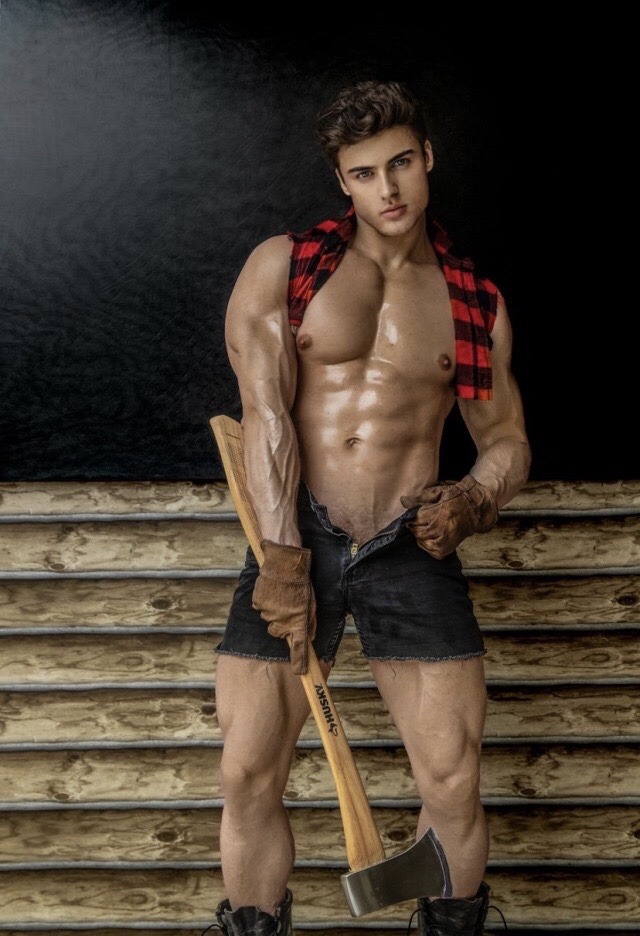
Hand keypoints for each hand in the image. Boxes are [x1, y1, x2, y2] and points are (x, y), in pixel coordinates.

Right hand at [252, 540, 316, 674]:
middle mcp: (282, 620)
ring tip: (281, 595)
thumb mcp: (310, 601)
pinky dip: (266, 602)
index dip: (299, 661)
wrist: (285, 560)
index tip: (300, 671)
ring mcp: (268, 612)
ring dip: (275, 611)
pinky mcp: (258, 603)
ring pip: (270, 619)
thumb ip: (308, 621)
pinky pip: (261, 608)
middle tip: (288, 608)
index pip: (299, 647)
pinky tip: (272, 591)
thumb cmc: (300, 580)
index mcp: (298, 621)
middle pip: (279, 632)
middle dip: (283, 624)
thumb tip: (308, 636)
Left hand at [400, 475, 497, 558]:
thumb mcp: (438, 491)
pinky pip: (433, 551)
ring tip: (424, 528)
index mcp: (441, 512)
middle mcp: (444, 528)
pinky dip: (427, 546)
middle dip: (414, 526)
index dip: (412, 517)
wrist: (475, 508)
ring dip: (420, 536)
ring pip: (423, 542)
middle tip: (417, 522)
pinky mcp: (450, 548)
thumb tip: (403, 501)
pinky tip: (429, 537)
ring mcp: (447, 540)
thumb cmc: (455, 497)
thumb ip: (420, 497)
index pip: (416, 519)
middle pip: (418, 532)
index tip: (412, 515)